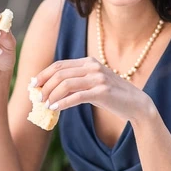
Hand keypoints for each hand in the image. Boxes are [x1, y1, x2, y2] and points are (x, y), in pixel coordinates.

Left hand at [33, 57, 153, 121]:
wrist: (136, 104)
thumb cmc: (112, 96)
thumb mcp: (93, 83)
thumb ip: (76, 81)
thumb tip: (50, 90)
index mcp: (89, 62)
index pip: (60, 64)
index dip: (44, 74)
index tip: (33, 84)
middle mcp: (93, 67)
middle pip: (60, 73)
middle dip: (45, 86)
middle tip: (37, 98)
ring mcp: (98, 78)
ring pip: (66, 84)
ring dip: (52, 95)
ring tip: (45, 105)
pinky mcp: (102, 92)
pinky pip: (77, 96)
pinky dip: (63, 102)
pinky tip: (55, 108)